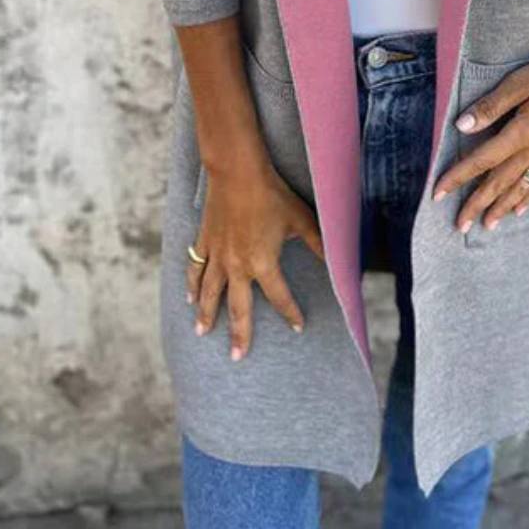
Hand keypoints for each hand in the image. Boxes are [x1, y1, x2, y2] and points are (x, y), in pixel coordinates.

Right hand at [186, 162, 325, 360]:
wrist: (238, 172)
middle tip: (238, 356)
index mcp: (263, 263)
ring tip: (202, 332)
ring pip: (209, 292)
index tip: (298, 327)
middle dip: (239, 333)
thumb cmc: (273, 194)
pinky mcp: (205, 241)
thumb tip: (340, 262)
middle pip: (238, 307)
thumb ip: (318, 244)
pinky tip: (188, 297)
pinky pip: (195, 267)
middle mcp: (237, 266)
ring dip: (206, 314)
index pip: (279, 297)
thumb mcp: (302, 220)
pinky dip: (191, 284)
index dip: (290, 313)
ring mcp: (218, 255)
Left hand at [432, 41, 528, 232]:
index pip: (482, 160)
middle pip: (499, 182)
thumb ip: (491, 106)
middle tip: (459, 226)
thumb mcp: (519, 82)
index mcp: (521, 133)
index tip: (438, 193)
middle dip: (476, 204)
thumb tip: (462, 125)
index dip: (457, 177)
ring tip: (487, 225)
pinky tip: (521, 210)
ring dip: (501, 207)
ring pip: (520, 187)